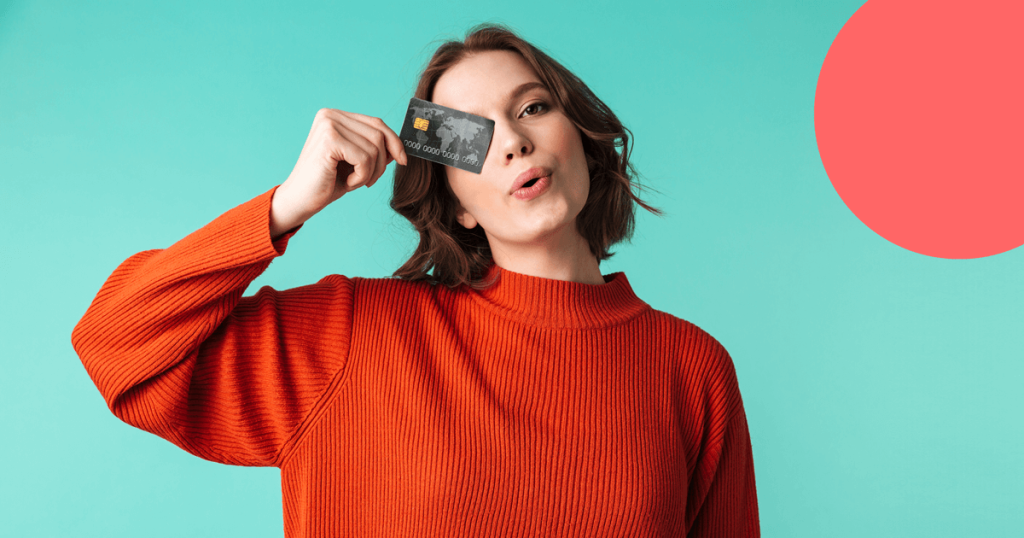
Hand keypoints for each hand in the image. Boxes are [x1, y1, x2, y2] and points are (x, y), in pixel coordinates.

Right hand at [272, 108, 407, 231]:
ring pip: (374, 148)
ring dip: (371, 172)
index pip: (377, 123)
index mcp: (335, 116)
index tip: (403, 160)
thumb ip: (375, 149)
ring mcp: (328, 125)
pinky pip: (364, 159)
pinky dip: (362, 176)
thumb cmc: (328, 183)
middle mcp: (330, 115)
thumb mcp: (356, 162)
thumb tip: (400, 145)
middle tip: (369, 181)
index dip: (394, 142)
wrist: (300, 201)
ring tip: (355, 182)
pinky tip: (348, 183)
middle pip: (379, 134)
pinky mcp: (329, 140)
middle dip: (382, 162)